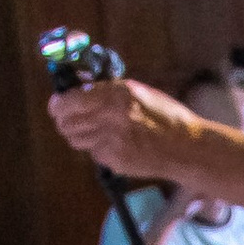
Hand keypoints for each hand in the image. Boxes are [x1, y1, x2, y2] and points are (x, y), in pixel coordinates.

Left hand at [48, 75, 209, 181]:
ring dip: (80, 135)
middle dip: (65, 120)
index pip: (69, 101)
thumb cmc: (166, 117)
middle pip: (67, 122)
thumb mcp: (137, 92)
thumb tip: (80, 84)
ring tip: (94, 131)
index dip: (58, 104)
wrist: (186, 148)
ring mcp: (110, 141)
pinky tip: (115, 145)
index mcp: (114, 95)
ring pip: (75, 139)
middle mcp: (108, 117)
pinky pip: (93, 153)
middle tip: (70, 119)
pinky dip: (98, 149)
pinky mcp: (114, 160)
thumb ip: (107, 90)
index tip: (57, 105)